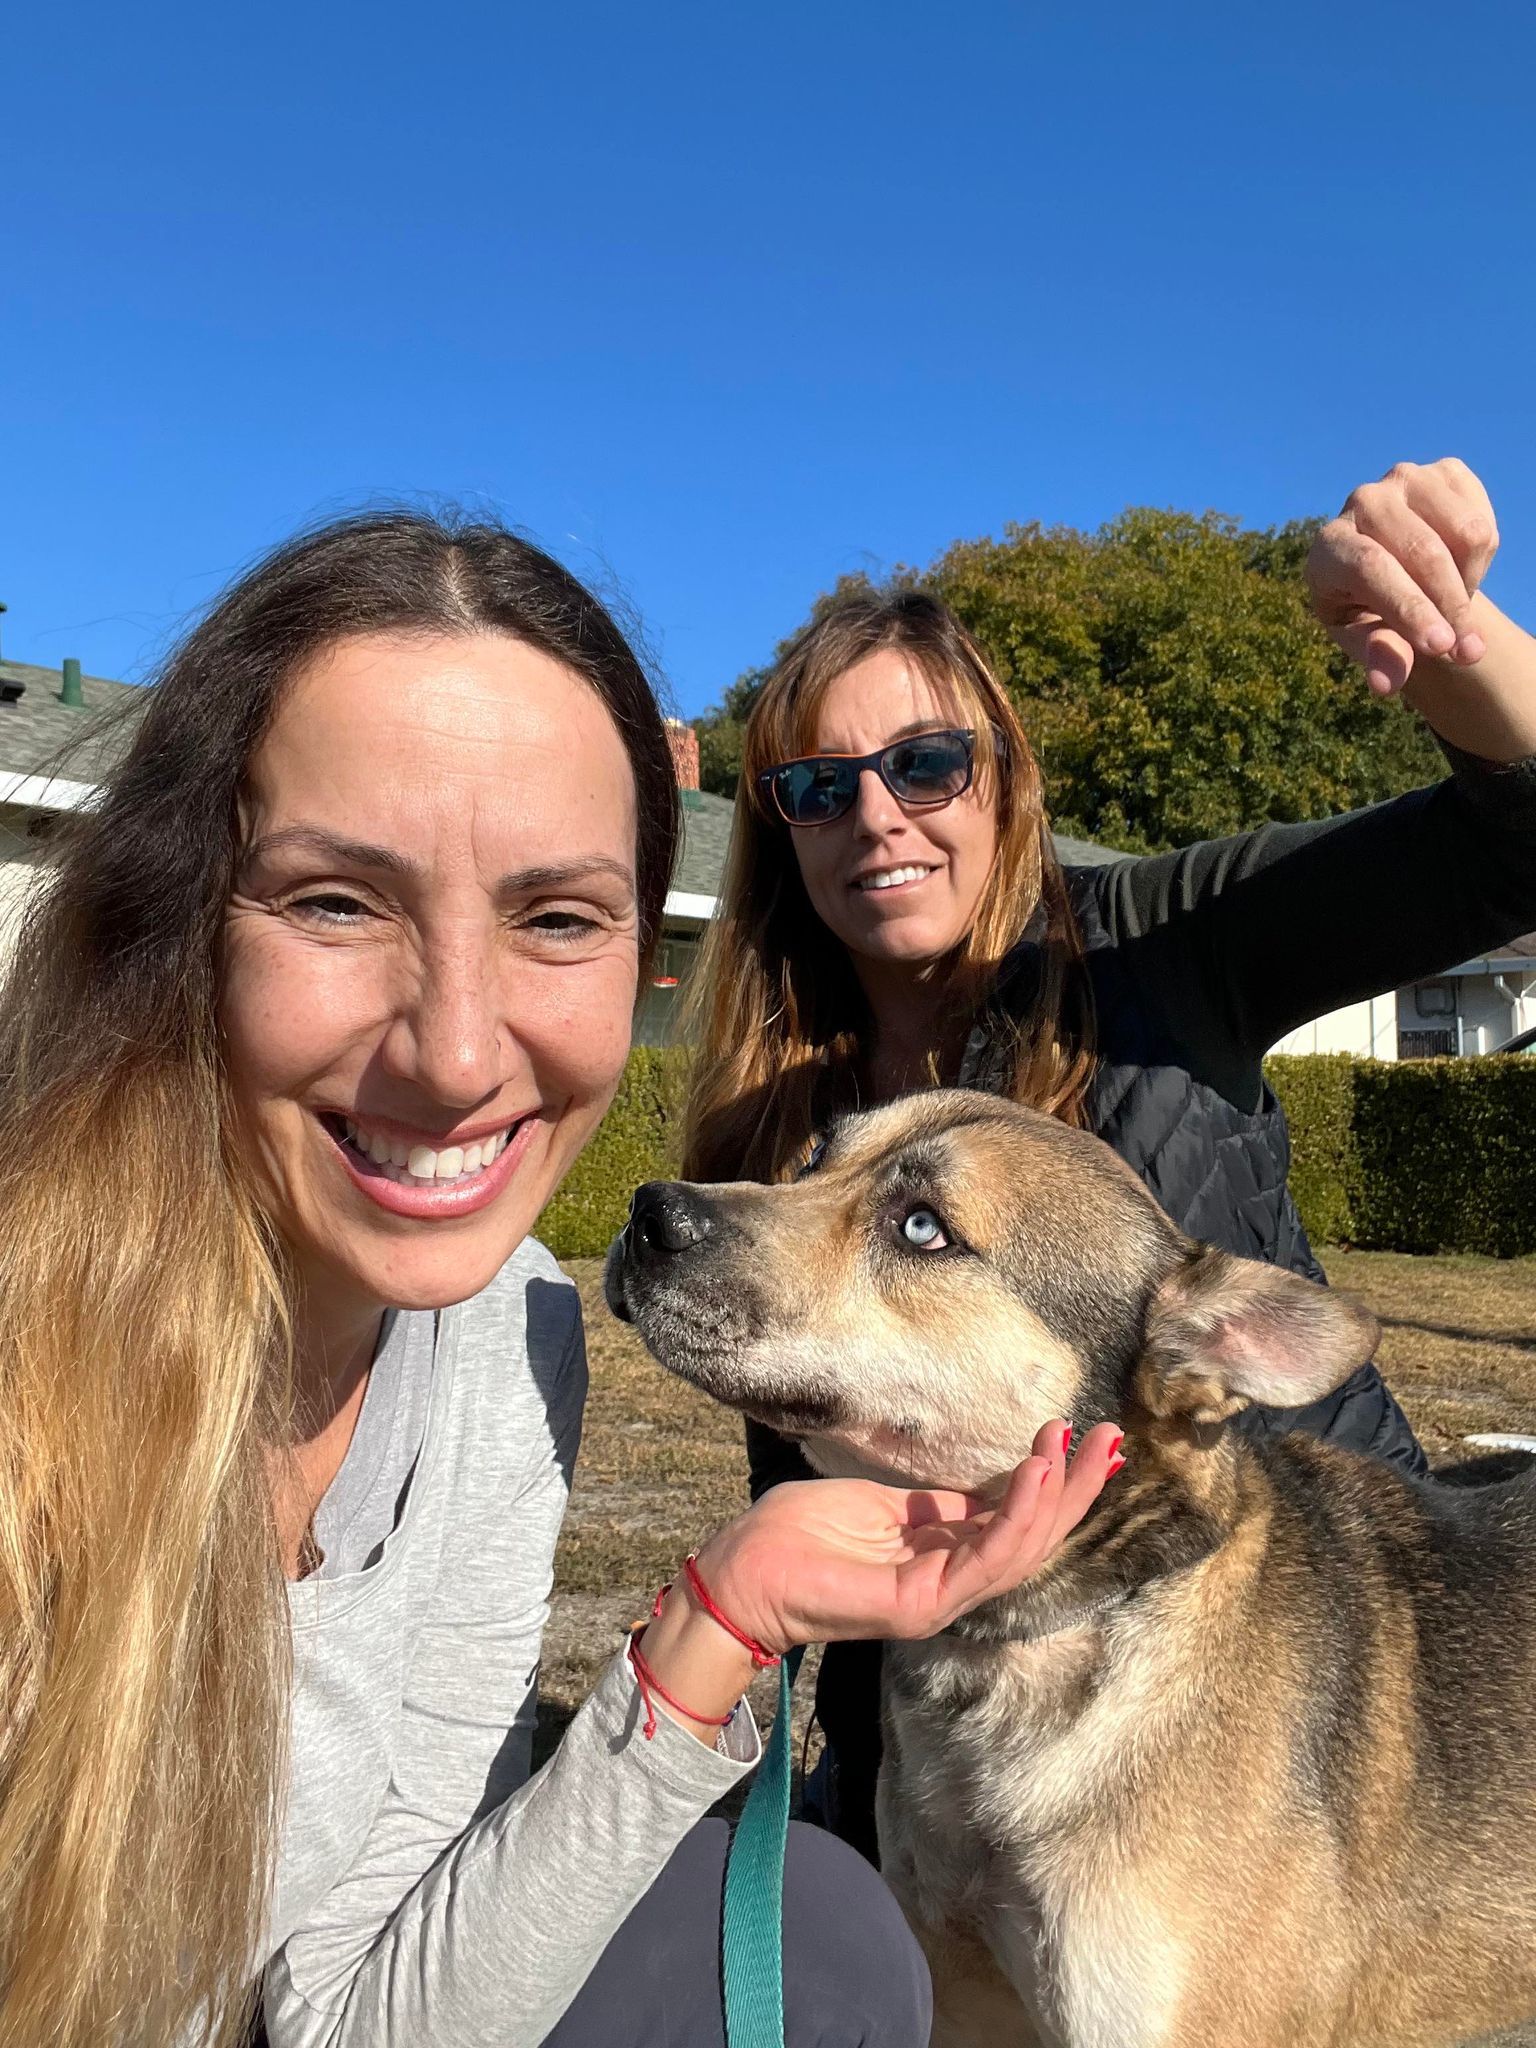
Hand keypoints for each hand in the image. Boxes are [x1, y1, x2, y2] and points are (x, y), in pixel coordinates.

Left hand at [695, 1418, 1123, 1654]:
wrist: (742, 1570)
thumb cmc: (798, 1535)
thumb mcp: (882, 1508)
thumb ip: (938, 1509)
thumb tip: (988, 1491)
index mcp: (943, 1559)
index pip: (1017, 1523)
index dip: (1054, 1482)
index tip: (1077, 1433)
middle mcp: (950, 1583)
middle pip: (1034, 1538)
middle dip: (1076, 1489)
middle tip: (1110, 1440)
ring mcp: (938, 1597)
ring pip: (1020, 1550)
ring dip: (1054, 1498)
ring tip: (1071, 1449)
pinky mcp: (920, 1603)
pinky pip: (984, 1560)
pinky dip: (1014, 1516)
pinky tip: (1033, 1476)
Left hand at [1305, 458, 1499, 696]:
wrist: (1391, 566)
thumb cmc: (1368, 609)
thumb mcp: (1364, 637)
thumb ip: (1379, 655)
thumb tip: (1386, 685)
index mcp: (1330, 544)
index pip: (1372, 569)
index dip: (1410, 608)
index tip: (1441, 647)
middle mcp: (1364, 502)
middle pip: (1423, 552)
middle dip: (1451, 608)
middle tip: (1468, 653)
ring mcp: (1406, 480)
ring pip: (1465, 532)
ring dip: (1469, 582)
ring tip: (1452, 606)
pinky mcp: (1445, 472)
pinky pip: (1482, 519)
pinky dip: (1480, 558)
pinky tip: (1458, 571)